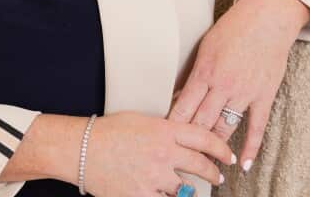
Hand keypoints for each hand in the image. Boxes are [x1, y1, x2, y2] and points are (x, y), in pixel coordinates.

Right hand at [80, 111, 232, 195]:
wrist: (81, 148)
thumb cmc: (106, 132)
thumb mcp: (141, 121)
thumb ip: (165, 129)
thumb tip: (183, 137)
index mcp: (164, 130)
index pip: (204, 138)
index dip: (221, 149)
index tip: (227, 156)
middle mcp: (163, 153)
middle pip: (201, 165)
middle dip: (213, 173)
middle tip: (216, 176)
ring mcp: (154, 176)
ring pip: (186, 189)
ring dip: (190, 191)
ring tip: (190, 190)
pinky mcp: (141, 194)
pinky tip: (168, 196)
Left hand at [166, 0, 309, 172]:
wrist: (267, 19)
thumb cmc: (234, 29)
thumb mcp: (205, 48)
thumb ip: (192, 73)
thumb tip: (177, 94)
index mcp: (204, 72)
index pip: (183, 107)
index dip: (172, 125)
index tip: (164, 137)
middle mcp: (223, 86)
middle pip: (201, 122)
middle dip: (189, 140)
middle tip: (180, 155)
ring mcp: (245, 93)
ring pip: (225, 128)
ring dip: (214, 147)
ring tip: (205, 162)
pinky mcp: (264, 96)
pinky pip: (256, 128)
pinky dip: (250, 148)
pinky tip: (243, 164)